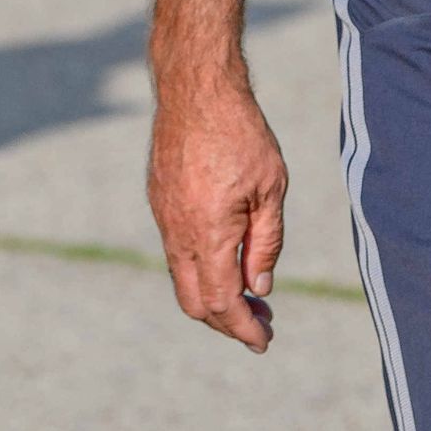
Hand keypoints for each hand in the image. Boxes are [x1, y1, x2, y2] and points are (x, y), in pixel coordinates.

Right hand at [149, 71, 286, 352]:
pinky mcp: (160, 202)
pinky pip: (176, 251)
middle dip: (227, 322)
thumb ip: (266, 243)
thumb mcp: (270, 190)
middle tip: (262, 324)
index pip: (223, 302)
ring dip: (214, 295)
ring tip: (251, 294)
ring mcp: (164, 217)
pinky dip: (201, 269)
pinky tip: (228, 258)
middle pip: (195, 302)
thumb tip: (260, 288)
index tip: (264, 342)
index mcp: (208, 232)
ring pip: (182, 278)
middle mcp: (178, 231)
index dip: (244, 329)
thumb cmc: (241, 134)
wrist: (195, 88)